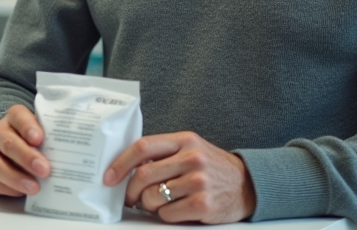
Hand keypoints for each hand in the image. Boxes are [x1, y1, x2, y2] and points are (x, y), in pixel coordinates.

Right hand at [0, 105, 51, 196]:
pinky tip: (22, 192)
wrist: (13, 149)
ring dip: (16, 178)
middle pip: (8, 143)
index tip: (39, 139)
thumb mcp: (44, 132)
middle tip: (44, 169)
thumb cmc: (35, 141)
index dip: (28, 127)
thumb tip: (74, 153)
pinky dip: (8, 189)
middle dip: (26, 157)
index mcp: (14, 117)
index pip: (19, 116)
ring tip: (34, 187)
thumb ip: (53, 137)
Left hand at [103, 131, 256, 223]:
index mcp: (184, 140)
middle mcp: (192, 158)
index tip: (109, 176)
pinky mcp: (204, 204)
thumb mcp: (190, 150)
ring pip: (153, 197)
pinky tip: (176, 209)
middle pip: (143, 175)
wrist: (247, 185)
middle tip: (130, 198)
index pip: (143, 147)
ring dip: (149, 205)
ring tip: (159, 203)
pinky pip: (168, 214)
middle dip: (130, 190)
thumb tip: (128, 168)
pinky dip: (165, 215)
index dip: (121, 163)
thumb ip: (164, 154)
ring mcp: (199, 181)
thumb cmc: (212, 168)